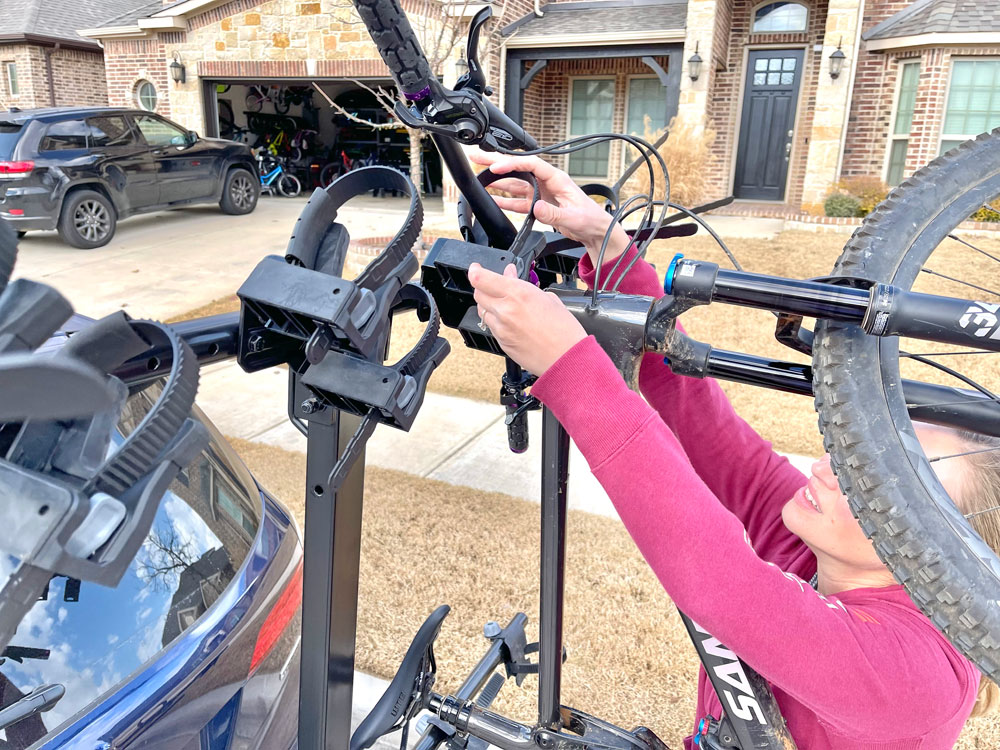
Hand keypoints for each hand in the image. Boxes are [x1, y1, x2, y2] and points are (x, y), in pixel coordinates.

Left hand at [468, 262, 586, 375]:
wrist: (567, 359)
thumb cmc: (564, 330)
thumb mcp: (548, 299)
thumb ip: (524, 285)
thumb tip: (510, 275)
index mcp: (518, 293)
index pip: (481, 279)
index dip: (475, 271)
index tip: (476, 268)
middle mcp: (505, 310)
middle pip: (478, 293)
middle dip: (483, 287)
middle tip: (493, 285)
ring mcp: (501, 328)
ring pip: (482, 311)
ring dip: (489, 304)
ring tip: (504, 303)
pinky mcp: (501, 342)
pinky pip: (491, 326)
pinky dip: (495, 320)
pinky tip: (510, 320)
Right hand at [469, 150, 630, 265]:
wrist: (595, 231)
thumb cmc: (590, 219)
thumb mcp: (572, 217)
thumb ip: (553, 213)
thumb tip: (536, 207)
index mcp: (556, 178)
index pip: (530, 165)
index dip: (512, 164)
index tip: (496, 168)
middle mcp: (546, 182)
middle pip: (518, 168)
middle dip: (497, 162)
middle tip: (478, 157)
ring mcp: (540, 193)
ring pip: (514, 183)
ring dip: (497, 180)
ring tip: (479, 175)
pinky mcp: (537, 205)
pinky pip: (517, 201)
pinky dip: (504, 200)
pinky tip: (492, 199)